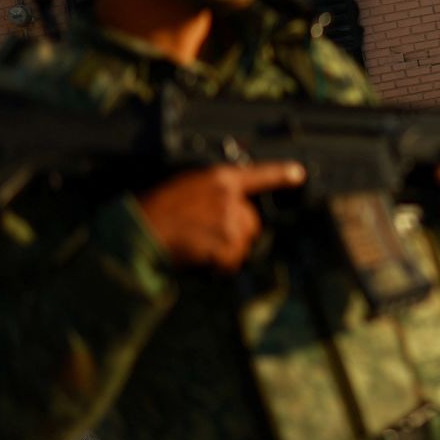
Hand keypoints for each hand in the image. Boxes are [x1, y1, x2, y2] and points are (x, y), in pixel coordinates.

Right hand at [139, 162, 305, 272]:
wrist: (141, 229)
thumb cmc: (156, 209)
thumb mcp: (187, 186)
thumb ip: (213, 191)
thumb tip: (230, 203)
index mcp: (220, 178)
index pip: (258, 174)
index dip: (280, 174)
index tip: (298, 173)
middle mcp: (230, 197)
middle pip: (251, 221)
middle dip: (236, 232)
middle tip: (209, 235)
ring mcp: (229, 220)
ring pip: (242, 243)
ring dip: (226, 250)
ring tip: (199, 245)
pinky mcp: (225, 242)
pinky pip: (232, 260)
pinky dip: (219, 265)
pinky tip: (200, 257)